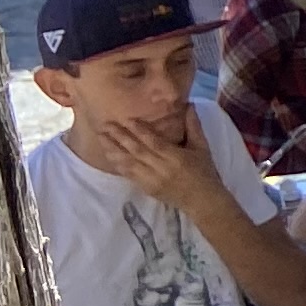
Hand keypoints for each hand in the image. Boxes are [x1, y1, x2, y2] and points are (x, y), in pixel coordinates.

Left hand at [101, 113, 230, 213]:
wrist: (202, 200)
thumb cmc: (205, 171)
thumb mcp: (202, 147)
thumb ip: (194, 126)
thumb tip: (189, 105)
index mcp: (176, 157)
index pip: (154, 142)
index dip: (140, 131)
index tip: (127, 119)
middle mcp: (161, 168)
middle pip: (137, 151)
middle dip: (120, 138)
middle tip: (105, 125)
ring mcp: (152, 179)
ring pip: (129, 163)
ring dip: (113, 150)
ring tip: (101, 138)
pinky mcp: (146, 188)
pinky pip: (129, 175)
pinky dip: (118, 165)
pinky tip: (109, 156)